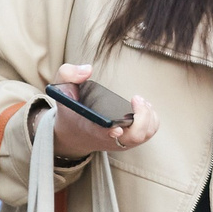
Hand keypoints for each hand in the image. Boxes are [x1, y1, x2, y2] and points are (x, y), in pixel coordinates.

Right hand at [45, 62, 159, 157]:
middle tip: (135, 98)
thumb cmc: (71, 110)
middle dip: (142, 117)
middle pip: (134, 136)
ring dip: (148, 117)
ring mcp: (120, 141)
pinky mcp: (128, 141)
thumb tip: (87, 69)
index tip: (117, 129)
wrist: (73, 133)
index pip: (103, 134)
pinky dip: (151, 120)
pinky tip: (144, 108)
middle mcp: (108, 138)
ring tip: (140, 101)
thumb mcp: (61, 91)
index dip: (111, 132)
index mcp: (90, 127)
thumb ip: (67, 74)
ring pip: (144, 135)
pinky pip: (148, 133)